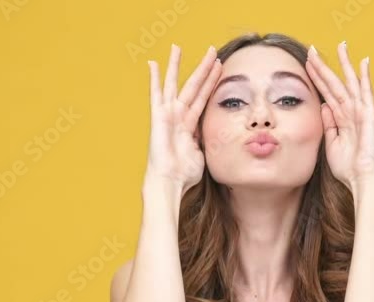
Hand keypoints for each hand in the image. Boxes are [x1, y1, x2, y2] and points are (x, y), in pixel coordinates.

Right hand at [145, 44, 221, 197]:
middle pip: (193, 87)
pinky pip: (156, 94)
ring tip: (177, 47)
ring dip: (177, 66)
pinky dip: (154, 79)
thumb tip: (220, 135)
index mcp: (189, 126)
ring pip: (176, 85)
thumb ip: (208, 139)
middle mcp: (178, 117)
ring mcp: (167, 115)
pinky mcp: (158, 117)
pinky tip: (153, 63)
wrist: (171, 182)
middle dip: (202, 68)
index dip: (211, 82)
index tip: (220, 67)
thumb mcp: (203, 153)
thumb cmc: (185, 174)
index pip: (203, 98)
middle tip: (211, 50)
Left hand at [305, 41, 373, 192]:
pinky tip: (363, 62)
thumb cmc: (348, 167)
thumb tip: (325, 105)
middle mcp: (351, 112)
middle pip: (335, 84)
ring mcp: (361, 113)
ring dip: (344, 65)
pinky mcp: (369, 116)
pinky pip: (366, 93)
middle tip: (312, 50)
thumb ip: (328, 124)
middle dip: (324, 67)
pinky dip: (365, 77)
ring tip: (340, 45)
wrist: (361, 180)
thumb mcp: (331, 142)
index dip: (317, 78)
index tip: (306, 64)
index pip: (327, 93)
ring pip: (349, 83)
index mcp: (341, 119)